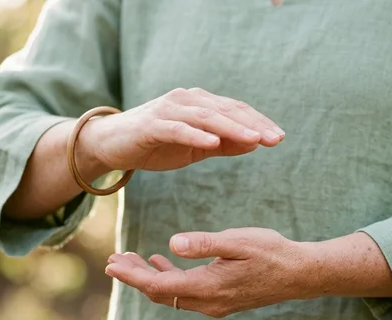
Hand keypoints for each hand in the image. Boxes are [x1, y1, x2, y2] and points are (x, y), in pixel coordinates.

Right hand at [78, 88, 284, 171]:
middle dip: (253, 124)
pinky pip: (178, 128)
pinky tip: (213, 143)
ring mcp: (168, 109)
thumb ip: (224, 143)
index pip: (235, 109)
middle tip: (275, 139)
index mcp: (199, 103)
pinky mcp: (151, 124)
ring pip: (206, 117)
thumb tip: (255, 142)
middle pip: (225, 110)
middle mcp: (186, 99)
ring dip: (231, 128)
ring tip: (254, 140)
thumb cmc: (157, 144)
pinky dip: (196, 134)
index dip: (258, 122)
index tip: (279, 137)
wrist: (112, 145)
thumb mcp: (196, 148)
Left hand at [104, 228, 307, 317]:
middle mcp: (208, 302)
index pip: (158, 286)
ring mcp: (215, 304)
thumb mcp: (238, 241)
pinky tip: (162, 261)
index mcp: (208, 288)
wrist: (300, 274)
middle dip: (134, 278)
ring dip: (149, 278)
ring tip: (130, 260)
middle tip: (113, 260)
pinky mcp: (221, 299)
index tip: (110, 265)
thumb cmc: (272, 252)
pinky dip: (169, 278)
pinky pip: (185, 293)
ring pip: (171, 295)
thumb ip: (204, 244)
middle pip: (160, 293)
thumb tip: (171, 244)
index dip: (131, 276)